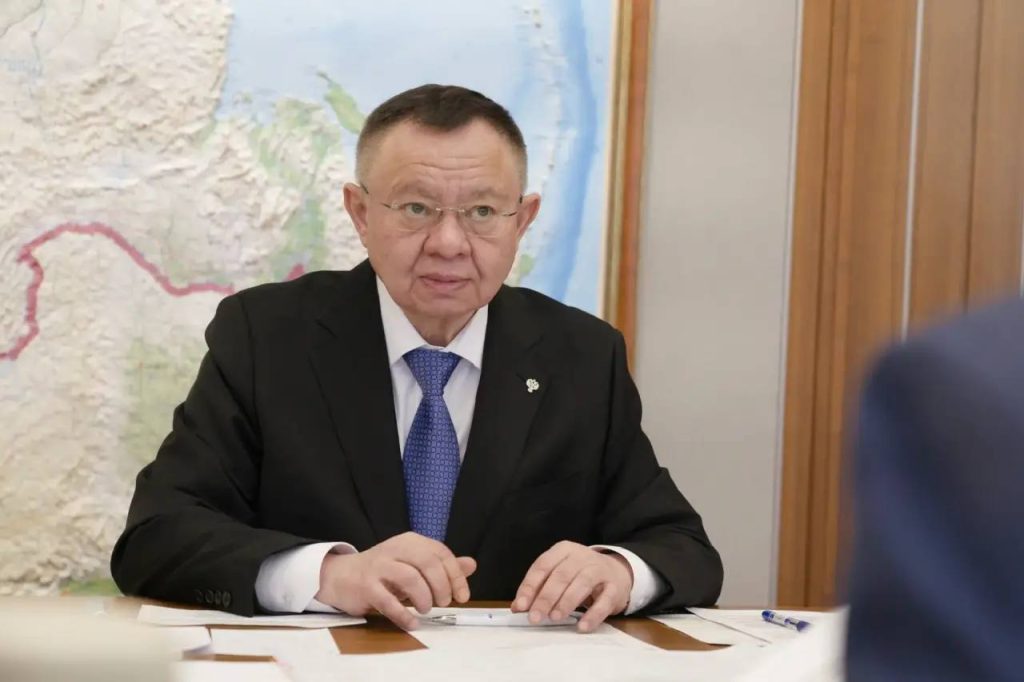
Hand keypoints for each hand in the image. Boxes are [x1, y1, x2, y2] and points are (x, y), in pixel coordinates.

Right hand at [315, 532, 475, 629]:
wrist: (342, 576)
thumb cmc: (384, 572)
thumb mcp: (414, 564)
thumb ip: (442, 565)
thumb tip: (471, 565)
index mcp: (410, 542)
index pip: (441, 553)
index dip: (456, 575)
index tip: (462, 595)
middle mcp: (395, 549)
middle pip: (428, 562)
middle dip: (442, 586)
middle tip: (443, 603)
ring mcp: (379, 566)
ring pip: (410, 578)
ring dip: (424, 598)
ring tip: (426, 610)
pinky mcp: (366, 586)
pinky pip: (388, 601)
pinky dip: (404, 615)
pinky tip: (412, 622)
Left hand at [511, 541, 632, 632]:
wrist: (617, 572)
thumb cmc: (580, 575)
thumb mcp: (559, 575)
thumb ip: (539, 588)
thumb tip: (518, 607)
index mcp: (563, 550)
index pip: (543, 566)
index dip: (530, 586)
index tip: (521, 605)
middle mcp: (582, 557)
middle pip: (561, 576)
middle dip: (546, 598)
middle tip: (535, 617)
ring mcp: (600, 570)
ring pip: (582, 584)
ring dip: (566, 602)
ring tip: (555, 618)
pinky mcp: (615, 587)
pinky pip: (604, 601)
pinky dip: (592, 615)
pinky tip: (582, 626)